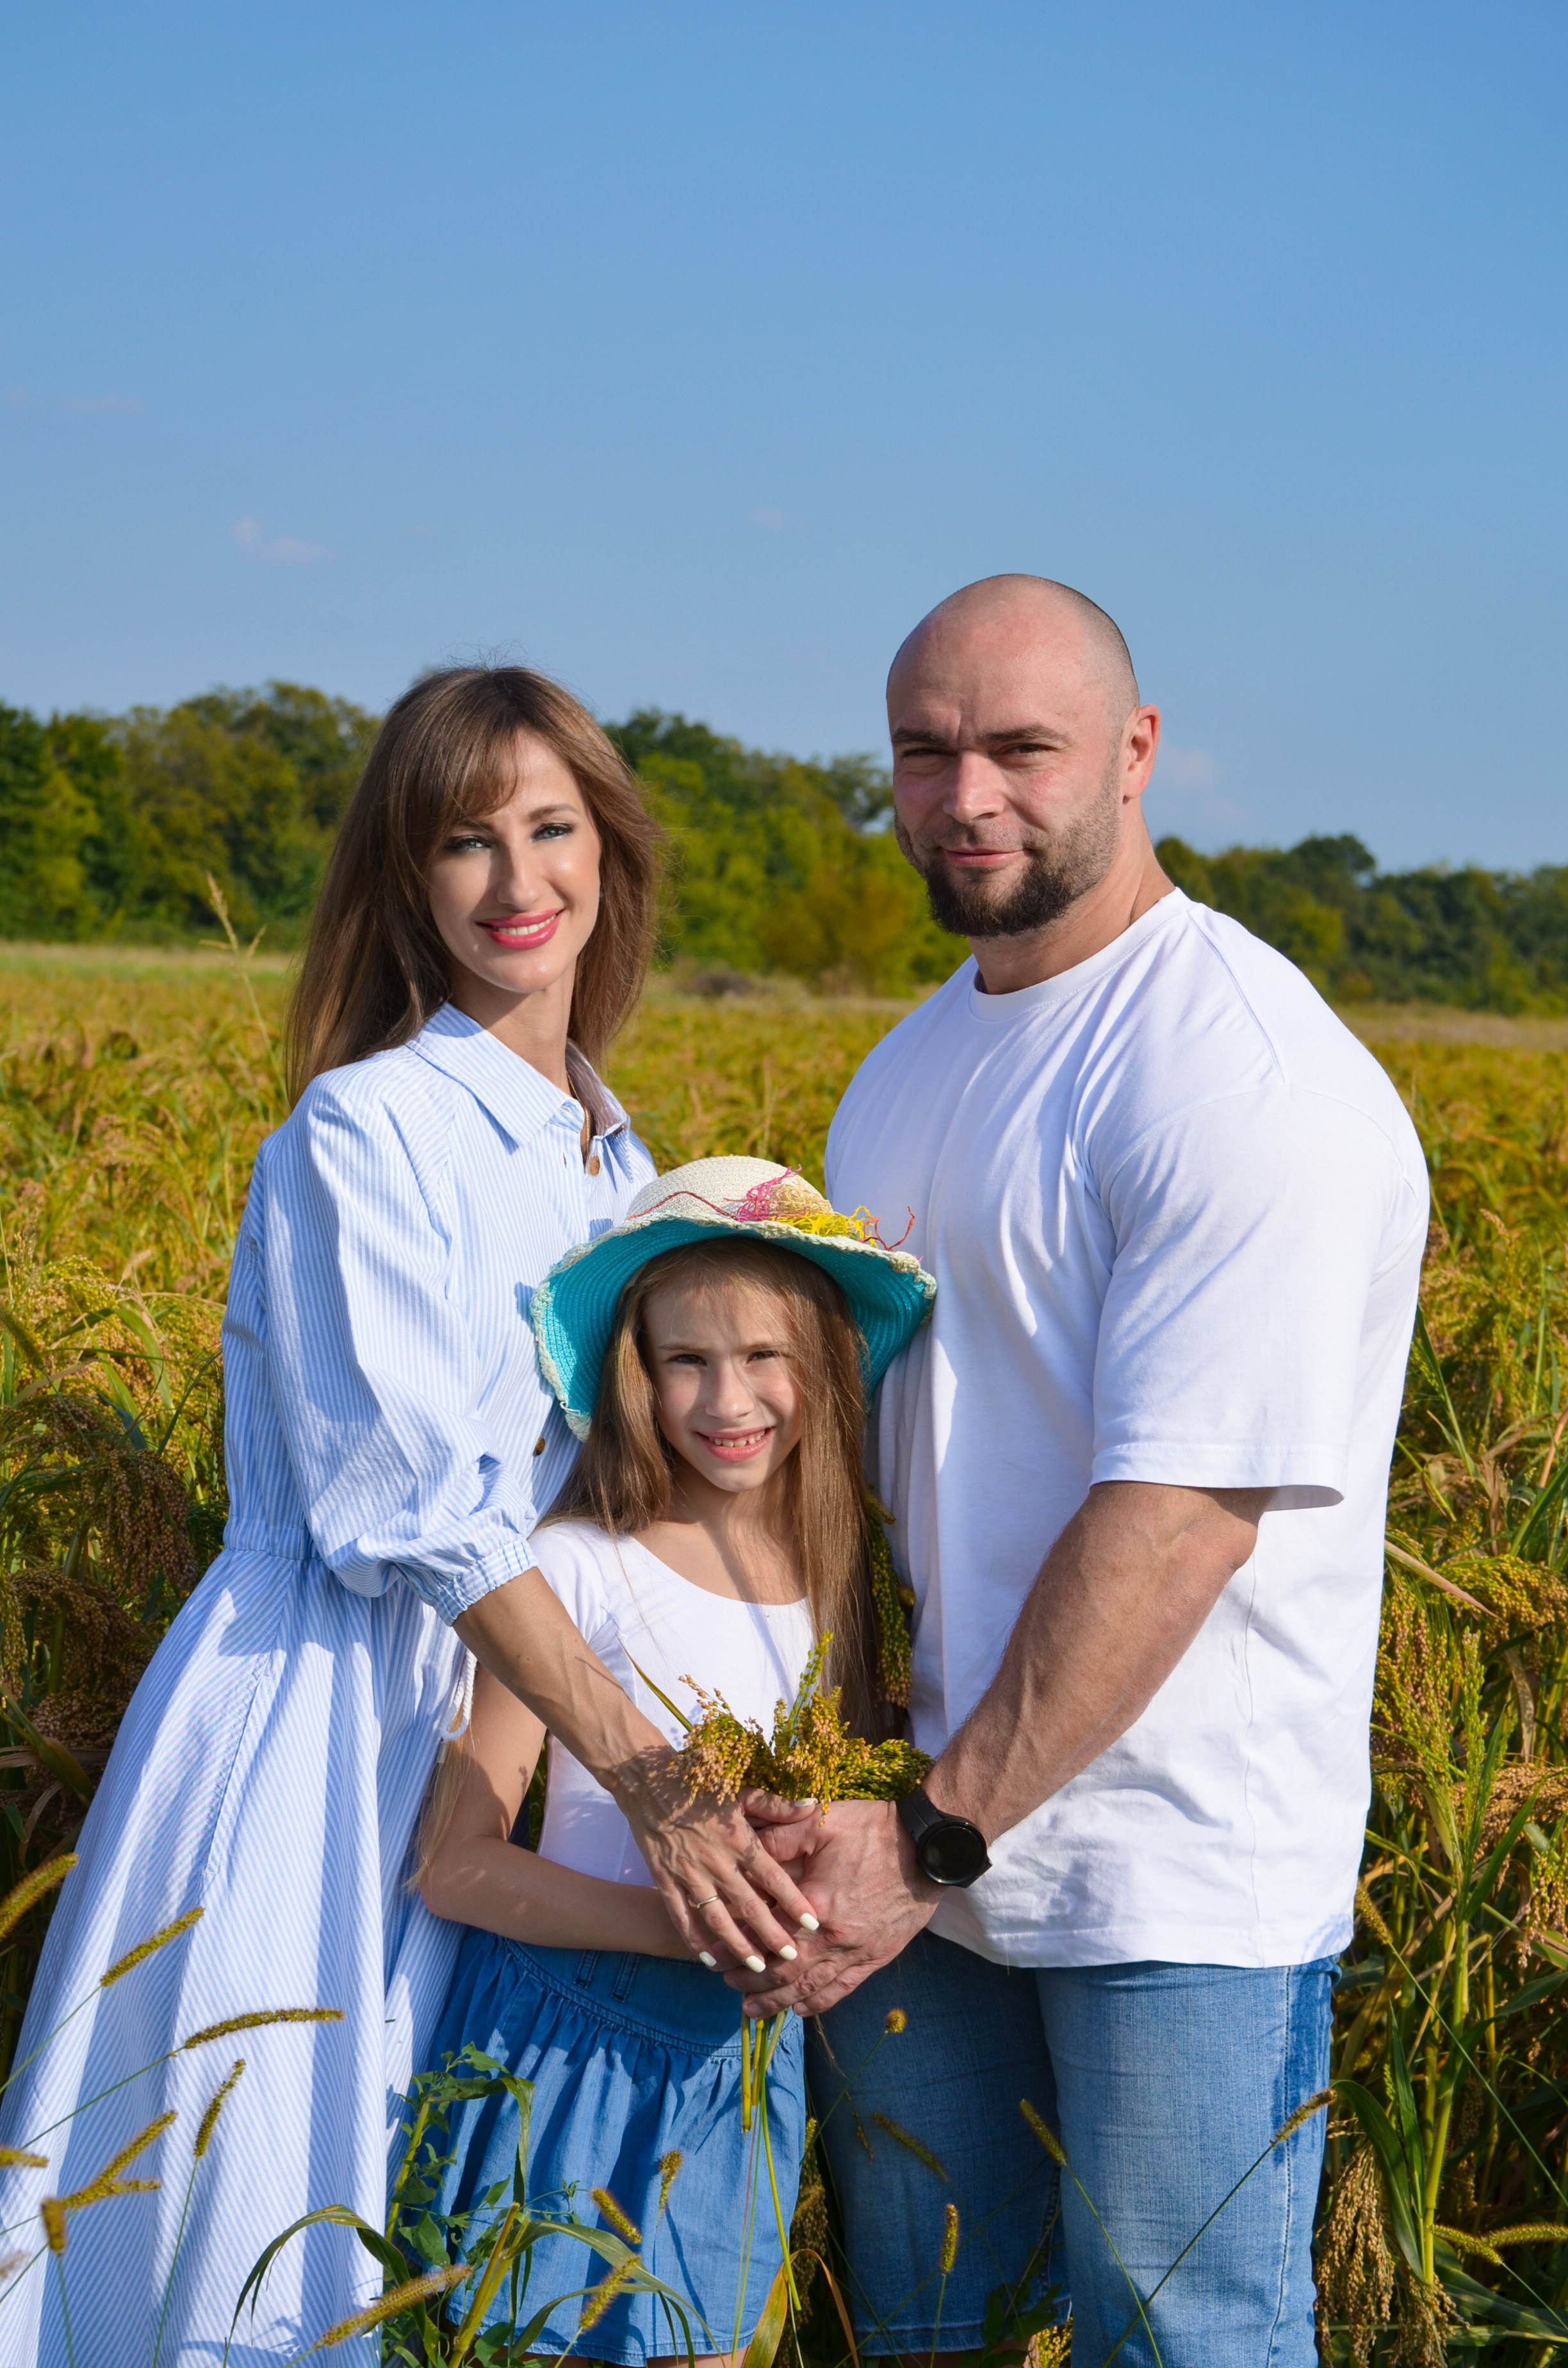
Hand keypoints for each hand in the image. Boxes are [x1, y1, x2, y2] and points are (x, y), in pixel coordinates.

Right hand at [608, 1745, 819, 1971]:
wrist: (647, 1781)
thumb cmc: (699, 1782)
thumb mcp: (740, 1789)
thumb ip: (776, 1805)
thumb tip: (812, 1804)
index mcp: (738, 1838)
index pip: (772, 1876)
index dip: (793, 1900)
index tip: (813, 1923)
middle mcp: (716, 1860)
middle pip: (749, 1905)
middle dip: (772, 1934)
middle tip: (792, 1958)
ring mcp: (689, 1873)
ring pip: (717, 1918)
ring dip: (738, 1945)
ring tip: (757, 1968)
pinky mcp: (665, 1880)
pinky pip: (681, 1916)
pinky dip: (694, 1939)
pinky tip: (708, 1959)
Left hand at [725, 1798, 936, 2016]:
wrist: (929, 1847)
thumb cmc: (875, 1830)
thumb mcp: (822, 1822)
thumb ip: (780, 1836)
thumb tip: (745, 1846)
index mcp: (816, 1905)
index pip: (766, 1936)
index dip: (737, 1949)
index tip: (714, 1956)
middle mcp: (835, 1938)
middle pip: (785, 1972)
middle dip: (752, 1982)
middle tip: (727, 1985)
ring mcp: (858, 1952)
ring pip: (811, 1988)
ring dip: (778, 2001)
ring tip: (752, 2010)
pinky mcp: (877, 1957)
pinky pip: (843, 1989)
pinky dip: (819, 2003)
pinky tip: (801, 2009)